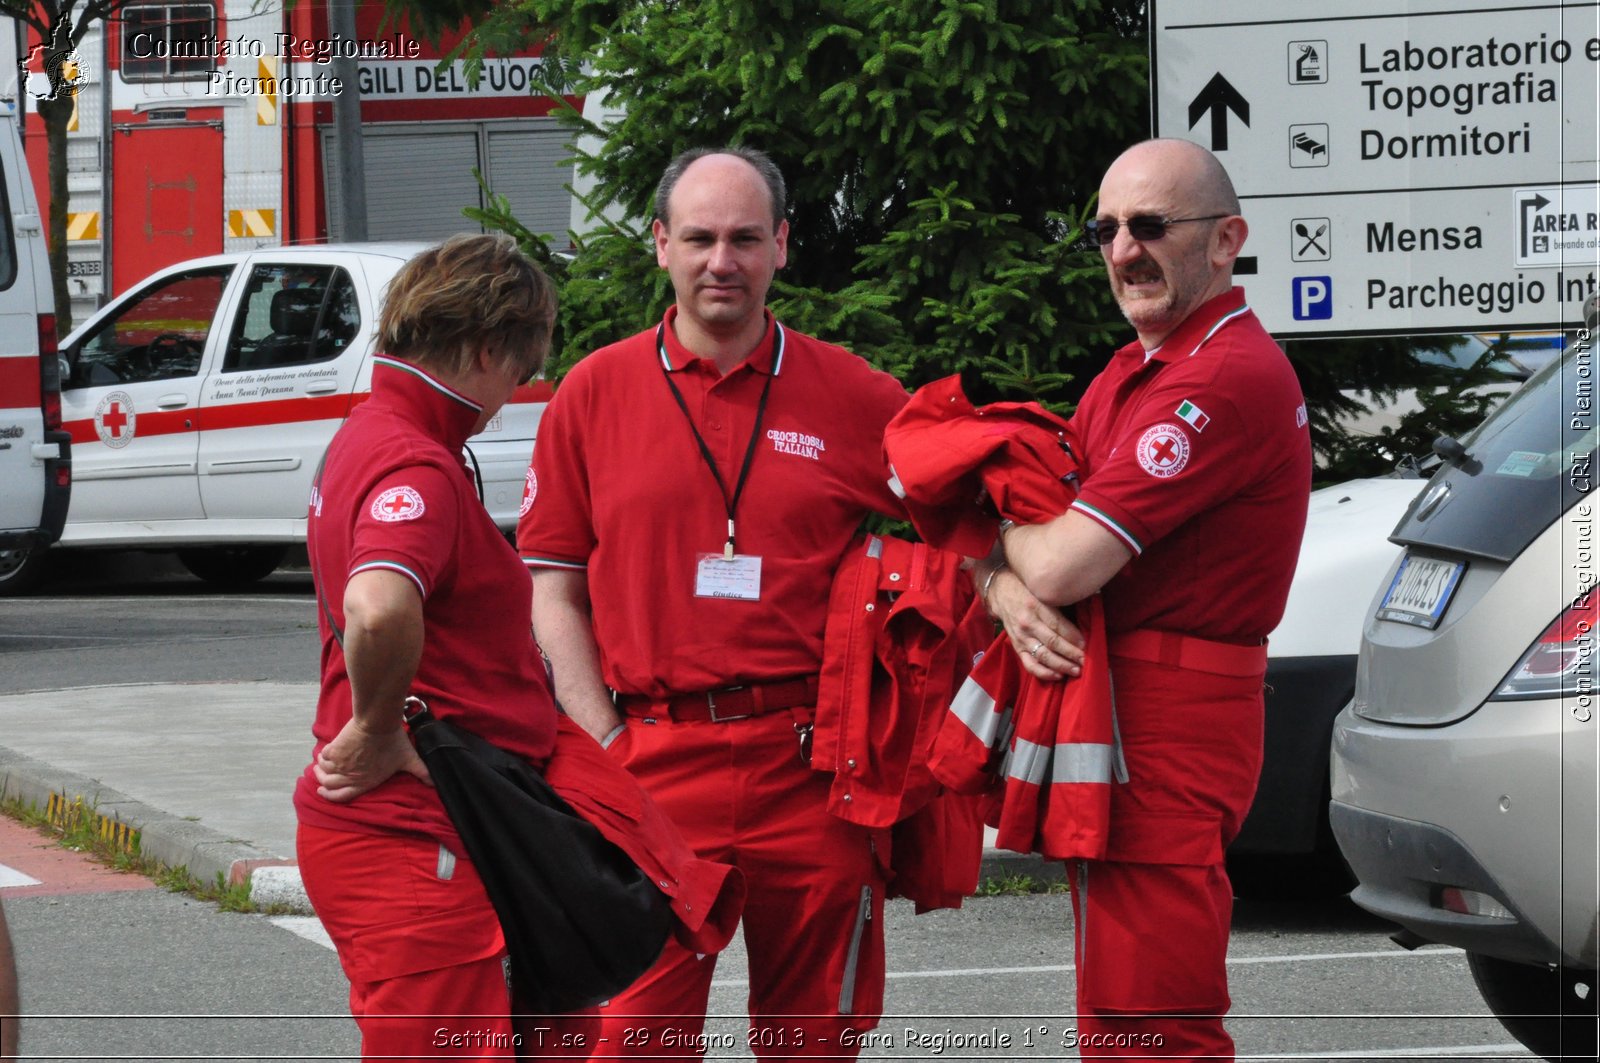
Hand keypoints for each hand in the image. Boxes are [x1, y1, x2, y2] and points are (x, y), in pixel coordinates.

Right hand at [314, 714, 431, 802]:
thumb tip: (435, 783)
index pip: (342, 796)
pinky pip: (323, 757)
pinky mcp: (334, 750)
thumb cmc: (394, 741)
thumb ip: (421, 772)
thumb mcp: (409, 759)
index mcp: (365, 782)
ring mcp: (340, 764)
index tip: (323, 792)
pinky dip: (322, 756)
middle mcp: (350, 776)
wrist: (378, 722)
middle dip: (323, 782)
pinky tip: (324, 753)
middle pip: (328, 784)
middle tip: (320, 778)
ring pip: (323, 771)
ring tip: (320, 764)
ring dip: (320, 769)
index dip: (331, 796)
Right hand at [986, 565, 1085, 681]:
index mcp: (1036, 606)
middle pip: (1053, 642)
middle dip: (1072, 654)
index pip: (1058, 625)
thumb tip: (1083, 619)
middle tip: (1086, 660)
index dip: (1074, 637)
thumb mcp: (1042, 591)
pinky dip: (1044, 672)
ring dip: (1061, 665)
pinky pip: (1029, 664)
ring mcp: (1021, 637)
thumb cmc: (1026, 589)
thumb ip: (1058, 604)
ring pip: (1043, 655)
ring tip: (1076, 670)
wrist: (1000, 593)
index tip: (1087, 644)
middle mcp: (1028, 623)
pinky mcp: (1017, 647)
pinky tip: (1057, 676)